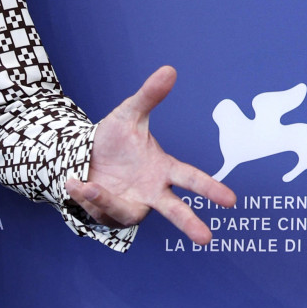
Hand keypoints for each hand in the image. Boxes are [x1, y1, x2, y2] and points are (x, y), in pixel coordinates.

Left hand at [67, 65, 235, 243]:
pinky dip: (86, 196)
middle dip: (188, 223)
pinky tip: (75, 181)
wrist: (81, 155)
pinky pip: (100, 209)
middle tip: (205, 238)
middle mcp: (152, 192)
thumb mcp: (128, 115)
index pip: (191, 178)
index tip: (230, 200)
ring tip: (87, 184)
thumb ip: (148, 96)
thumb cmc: (114, 139)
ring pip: (127, 213)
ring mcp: (132, 205)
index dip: (210, 188)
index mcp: (163, 169)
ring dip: (107, 200)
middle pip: (174, 210)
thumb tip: (169, 69)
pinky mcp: (109, 214)